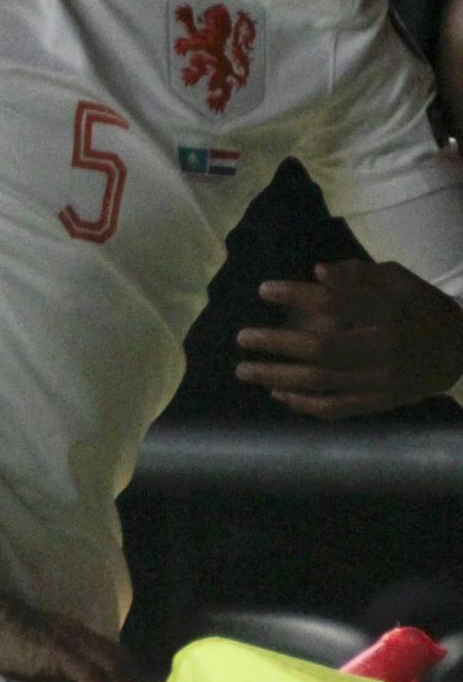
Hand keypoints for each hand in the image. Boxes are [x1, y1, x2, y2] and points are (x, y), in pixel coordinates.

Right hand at [0, 595, 137, 681]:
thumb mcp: (37, 665)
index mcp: (75, 634)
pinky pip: (90, 675)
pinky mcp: (58, 648)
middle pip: (120, 662)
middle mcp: (79, 633)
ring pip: (113, 668)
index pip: (115, 656)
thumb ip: (62, 681)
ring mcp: (70, 638)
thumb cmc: (0, 639)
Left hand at [235, 260, 462, 417]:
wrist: (461, 349)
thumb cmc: (419, 306)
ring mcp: (384, 380)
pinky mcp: (382, 402)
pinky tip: (276, 393)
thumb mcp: (397, 279)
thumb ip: (357, 274)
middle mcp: (387, 348)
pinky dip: (303, 404)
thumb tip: (316, 272)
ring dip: (278, 377)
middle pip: (322, 349)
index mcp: (392, 312)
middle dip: (276, 344)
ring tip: (243, 370)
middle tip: (241, 338)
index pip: (337, 303)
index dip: (297, 295)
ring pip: (323, 383)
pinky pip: (337, 409)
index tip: (263, 290)